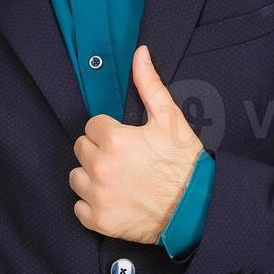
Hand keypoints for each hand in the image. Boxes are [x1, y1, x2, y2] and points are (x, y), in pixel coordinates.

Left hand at [69, 45, 204, 243]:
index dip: (109, 131)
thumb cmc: (184, 162)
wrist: (197, 207)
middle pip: (81, 149)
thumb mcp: (169, 118)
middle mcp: (101, 167)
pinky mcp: (99, 220)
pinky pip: (79, 207)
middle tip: (123, 158)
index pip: (92, 126)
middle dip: (99, 150)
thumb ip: (148, 84)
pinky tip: (114, 199)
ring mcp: (98, 196)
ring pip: (76, 177)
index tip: (125, 139)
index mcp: (114, 139)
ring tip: (117, 179)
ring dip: (91, 176)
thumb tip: (139, 53)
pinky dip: (93, 204)